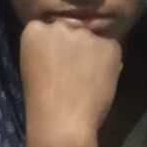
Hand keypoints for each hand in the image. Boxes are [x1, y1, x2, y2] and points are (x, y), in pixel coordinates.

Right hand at [20, 19, 121, 144]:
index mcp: (35, 30)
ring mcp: (84, 34)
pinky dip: (110, 63)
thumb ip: (50, 48)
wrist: (61, 122)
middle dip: (76, 45)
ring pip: (94, 39)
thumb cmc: (43, 102)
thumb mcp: (35, 65)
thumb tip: (71, 45)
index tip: (58, 62)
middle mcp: (59, 25)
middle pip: (73, 29)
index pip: (51, 28)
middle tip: (75, 71)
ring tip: (89, 79)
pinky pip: (111, 49)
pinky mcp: (107, 44)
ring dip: (94, 53)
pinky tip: (100, 81)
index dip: (58, 46)